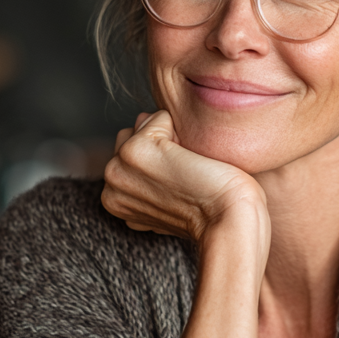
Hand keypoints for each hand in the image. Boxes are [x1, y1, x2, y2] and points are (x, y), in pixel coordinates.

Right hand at [101, 110, 269, 254]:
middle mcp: (111, 186)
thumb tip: (142, 122)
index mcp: (114, 200)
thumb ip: (149, 172)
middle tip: (184, 176)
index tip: (178, 185)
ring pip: (144, 124)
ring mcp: (119, 168)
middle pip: (132, 134)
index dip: (160, 160)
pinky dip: (180, 129)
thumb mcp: (171, 196)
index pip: (128, 153)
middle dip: (161, 144)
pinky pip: (160, 117)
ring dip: (170, 137)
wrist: (227, 220)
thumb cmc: (212, 211)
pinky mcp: (136, 151)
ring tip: (187, 169)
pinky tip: (190, 160)